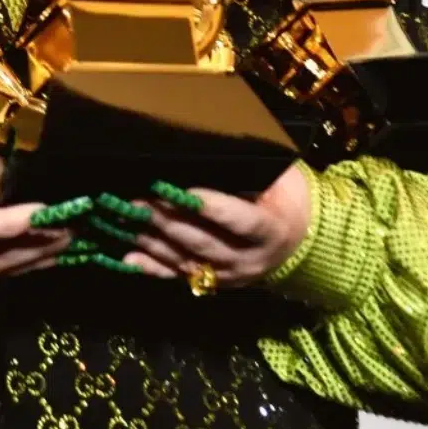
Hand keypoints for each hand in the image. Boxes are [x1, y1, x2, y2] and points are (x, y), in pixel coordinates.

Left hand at [117, 163, 312, 288]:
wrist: (303, 240)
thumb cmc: (289, 197)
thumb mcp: (284, 180)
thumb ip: (256, 170)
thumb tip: (217, 147)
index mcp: (271, 230)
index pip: (239, 219)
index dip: (211, 207)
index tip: (181, 191)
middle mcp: (249, 259)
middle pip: (204, 241)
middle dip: (168, 220)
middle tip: (138, 199)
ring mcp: (229, 275)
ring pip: (186, 259)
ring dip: (153, 240)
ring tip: (125, 219)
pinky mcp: (212, 281)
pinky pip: (178, 276)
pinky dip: (152, 267)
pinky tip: (128, 257)